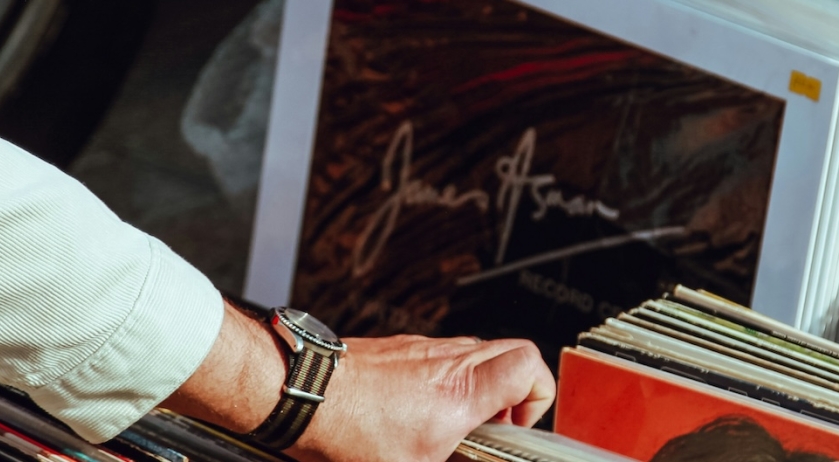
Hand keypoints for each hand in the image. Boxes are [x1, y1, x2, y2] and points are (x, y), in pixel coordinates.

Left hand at [287, 335, 555, 461]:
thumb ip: (451, 460)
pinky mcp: (399, 348)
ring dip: (478, 386)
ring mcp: (423, 348)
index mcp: (461, 392)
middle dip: (515, 392)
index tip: (518, 428)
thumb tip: (458, 457)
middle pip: (512, 352)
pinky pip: (440, 356)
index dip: (538, 397)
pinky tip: (418, 412)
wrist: (300, 394)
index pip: (530, 367)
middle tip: (496, 426)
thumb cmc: (345, 430)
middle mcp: (448, 361)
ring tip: (456, 424)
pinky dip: (444, 380)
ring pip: (476, 353)